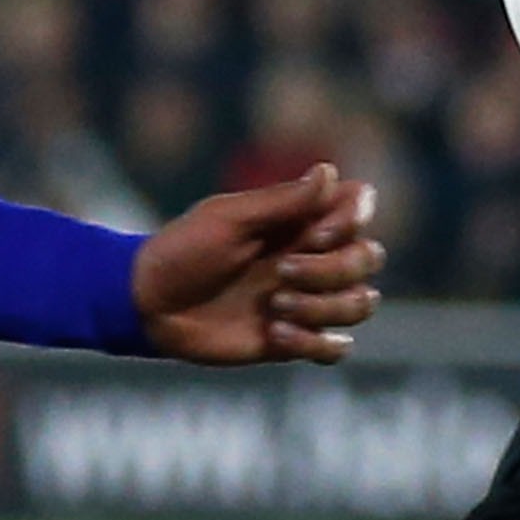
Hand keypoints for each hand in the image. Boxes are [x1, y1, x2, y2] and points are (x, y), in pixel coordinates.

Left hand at [131, 163, 385, 365]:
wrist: (150, 306)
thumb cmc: (182, 251)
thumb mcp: (228, 219)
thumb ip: (282, 201)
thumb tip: (329, 171)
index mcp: (298, 219)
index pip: (360, 206)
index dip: (352, 220)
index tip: (314, 231)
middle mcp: (311, 256)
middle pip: (369, 258)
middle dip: (333, 269)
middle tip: (279, 273)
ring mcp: (306, 299)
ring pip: (361, 303)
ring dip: (324, 307)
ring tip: (276, 308)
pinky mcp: (295, 340)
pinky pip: (337, 347)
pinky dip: (315, 343)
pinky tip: (274, 335)